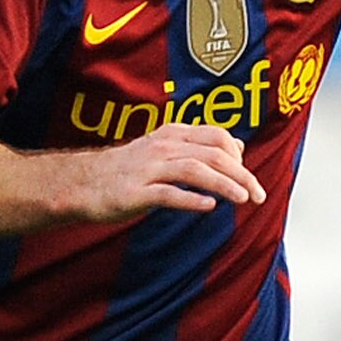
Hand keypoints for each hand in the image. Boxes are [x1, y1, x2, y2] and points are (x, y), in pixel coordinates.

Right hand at [55, 123, 265, 220]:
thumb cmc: (127, 170)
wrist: (81, 183)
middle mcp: (163, 147)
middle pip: (213, 154)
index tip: (247, 176)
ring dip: (224, 184)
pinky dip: (191, 199)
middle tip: (259, 195)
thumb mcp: (164, 150)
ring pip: (195, 170)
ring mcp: (148, 169)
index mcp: (172, 135)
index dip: (239, 156)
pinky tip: (210, 206)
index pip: (218, 137)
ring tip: (244, 199)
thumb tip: (239, 148)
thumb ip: (199, 148)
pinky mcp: (135, 192)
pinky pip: (167, 194)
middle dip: (242, 174)